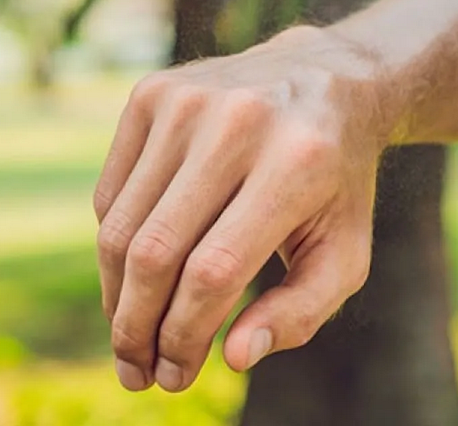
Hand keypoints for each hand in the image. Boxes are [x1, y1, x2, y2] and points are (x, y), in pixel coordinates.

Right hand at [94, 25, 391, 391]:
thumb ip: (302, 311)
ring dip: (117, 298)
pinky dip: (117, 247)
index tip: (175, 378)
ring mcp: (188, 101)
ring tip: (130, 338)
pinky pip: (112, 195)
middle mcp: (239, 123)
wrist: (324, 79)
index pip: (215, 271)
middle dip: (137, 328)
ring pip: (122, 228)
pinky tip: (138, 276)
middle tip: (138, 373)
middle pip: (157, 252)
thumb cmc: (336, 184)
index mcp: (296, 163)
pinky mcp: (151, 94)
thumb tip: (235, 357)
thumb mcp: (345, 250)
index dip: (185, 336)